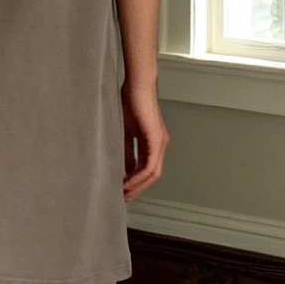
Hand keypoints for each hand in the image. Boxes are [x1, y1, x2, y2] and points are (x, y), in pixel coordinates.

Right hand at [121, 81, 168, 200]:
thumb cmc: (131, 103)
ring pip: (153, 173)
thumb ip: (128, 151)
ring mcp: (160, 143)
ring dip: (138, 185)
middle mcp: (160, 145)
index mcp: (154, 143)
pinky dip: (138, 176)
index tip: (124, 190)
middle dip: (138, 188)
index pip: (148, 170)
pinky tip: (127, 181)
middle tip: (124, 197)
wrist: (137, 86)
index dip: (137, 182)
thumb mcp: (126, 132)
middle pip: (153, 176)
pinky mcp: (156, 140)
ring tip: (124, 193)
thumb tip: (125, 169)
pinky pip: (149, 165)